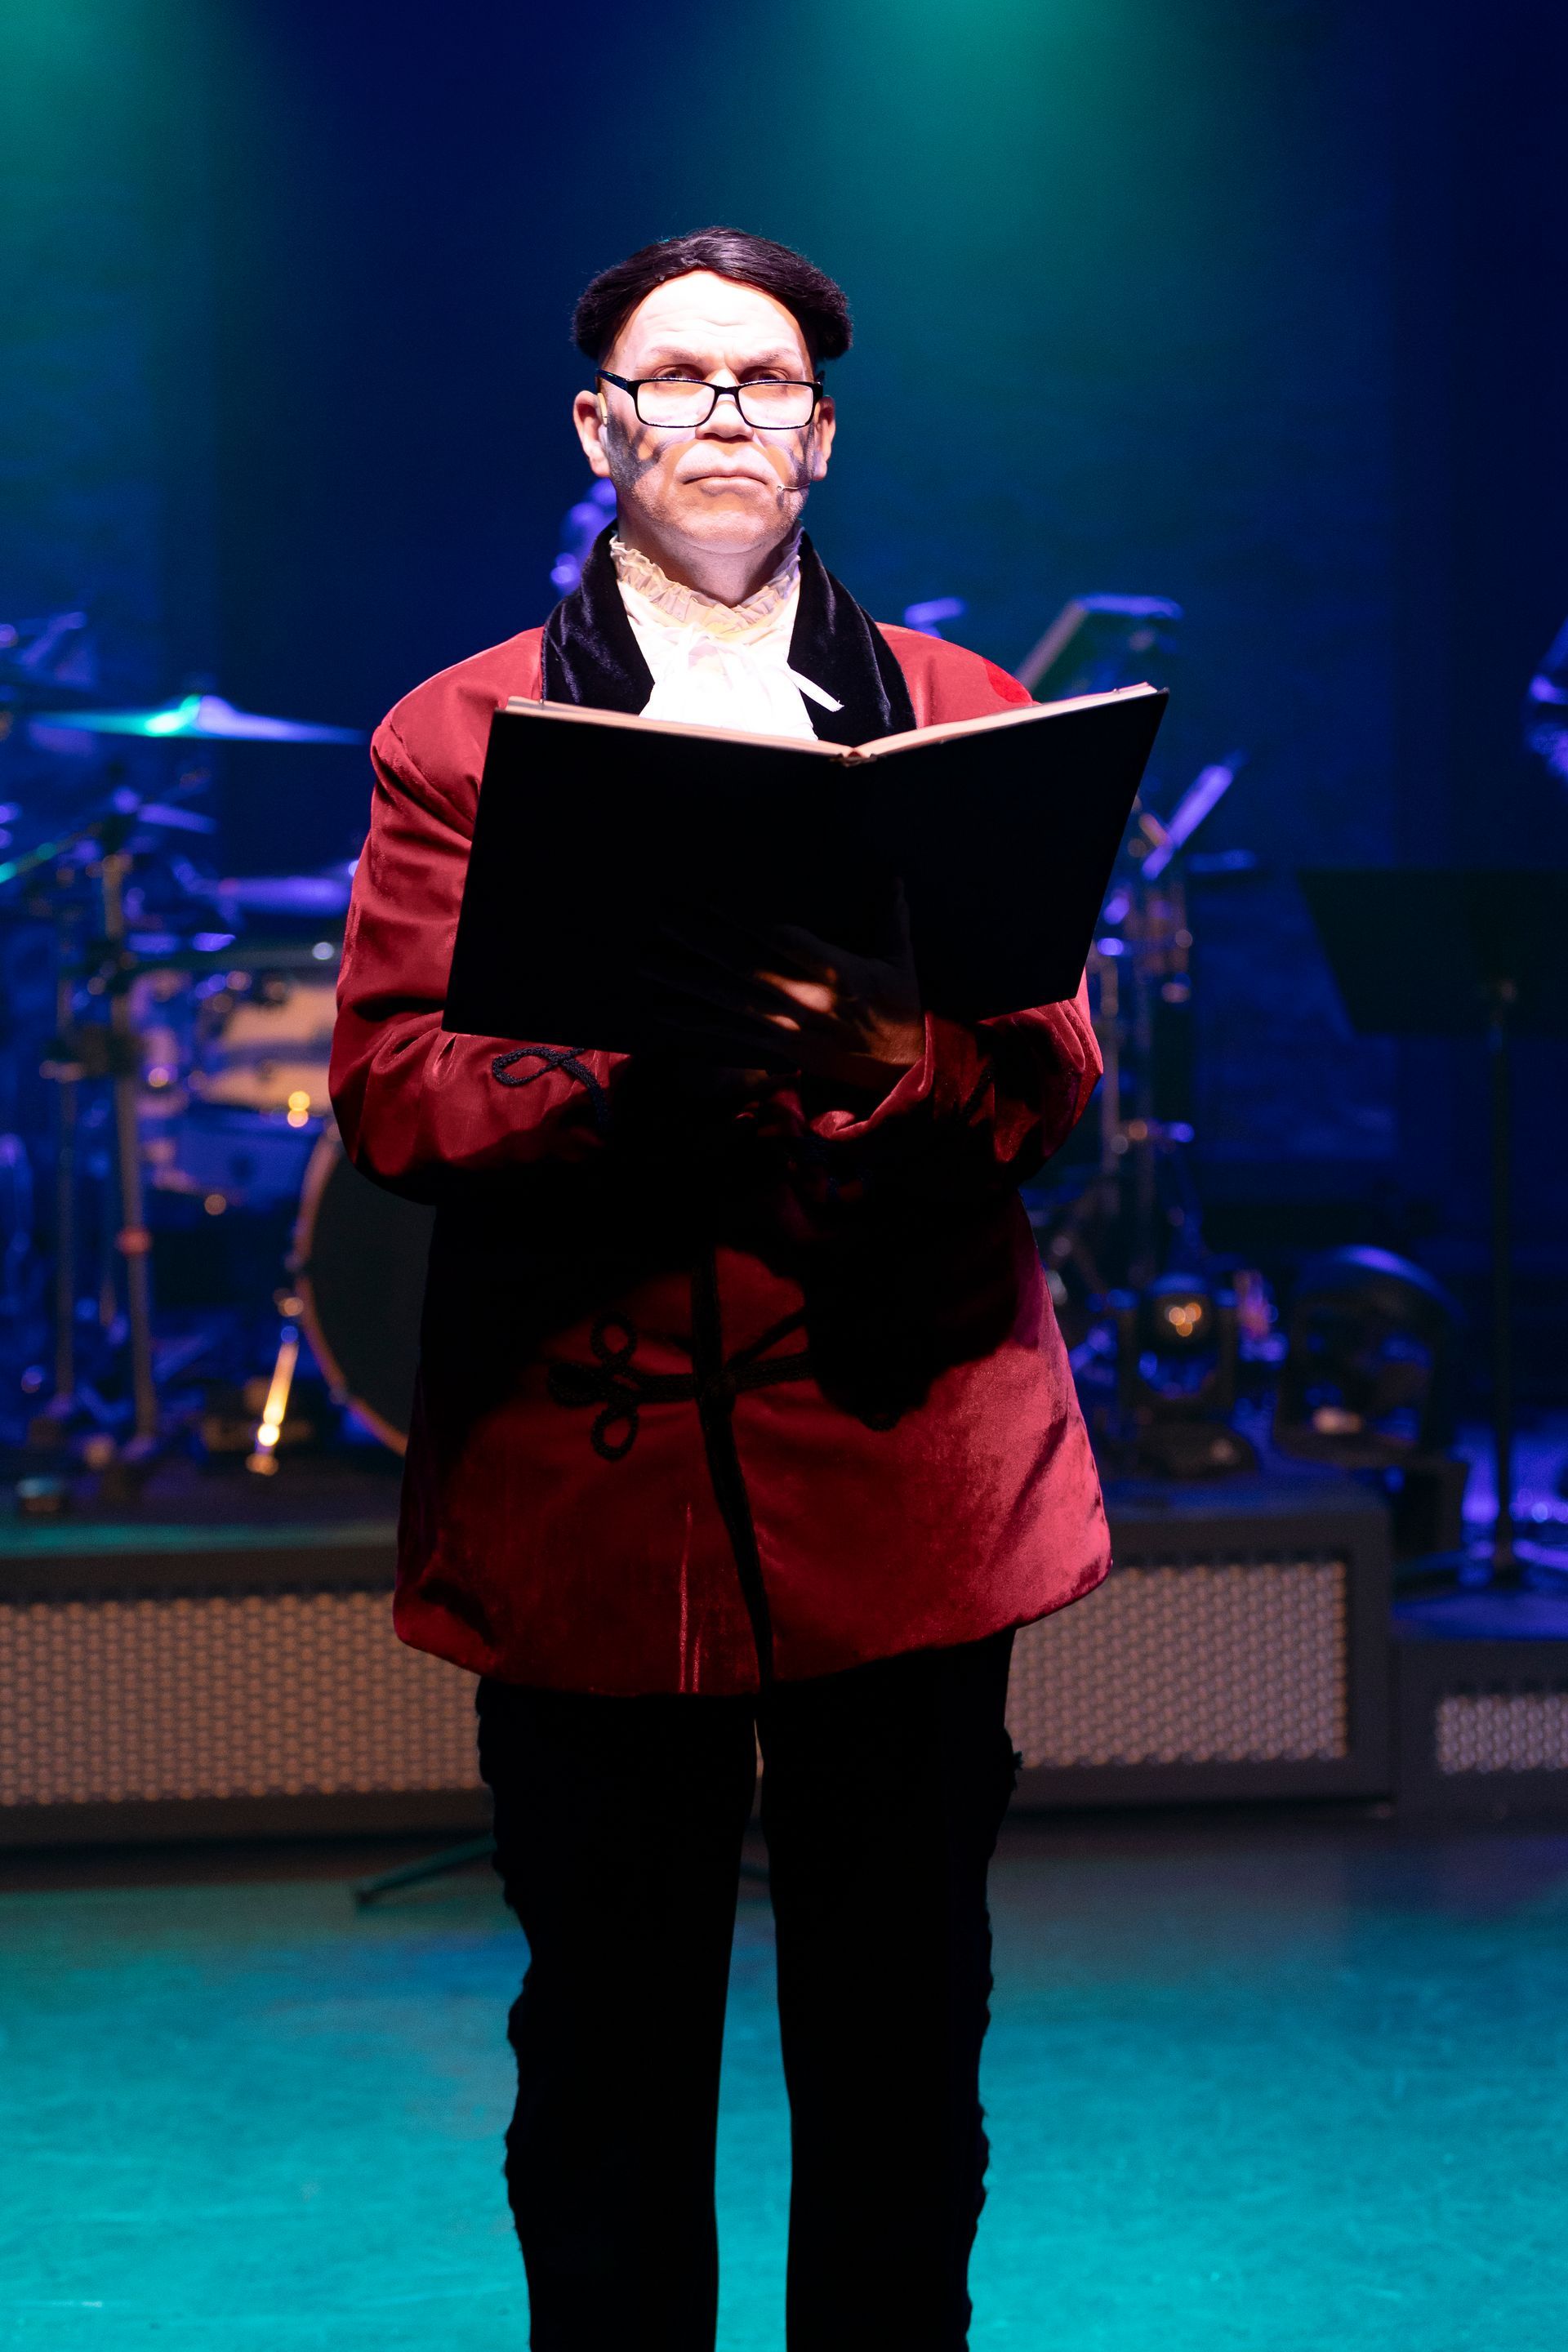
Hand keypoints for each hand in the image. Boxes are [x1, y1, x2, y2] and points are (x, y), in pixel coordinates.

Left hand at [638, 894, 924, 1090]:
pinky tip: (662, 1008)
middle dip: (700, 940)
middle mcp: (805, 1000)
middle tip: (664, 916)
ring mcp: (786, 1028)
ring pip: (728, 999)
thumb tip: (891, 875)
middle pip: (744, 966)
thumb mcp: (900, 960)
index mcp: (837, 972)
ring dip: (684, 979)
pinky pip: (728, 1033)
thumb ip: (890, 916)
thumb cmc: (899, 1007)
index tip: (713, 897)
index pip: (784, 939)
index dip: (746, 919)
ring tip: (647, 960)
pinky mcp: (776, 1049)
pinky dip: (694, 1021)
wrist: (898, 1072)